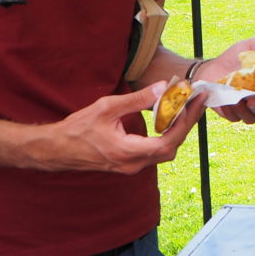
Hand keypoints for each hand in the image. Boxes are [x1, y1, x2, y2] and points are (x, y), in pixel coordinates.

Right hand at [45, 84, 200, 173]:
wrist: (58, 149)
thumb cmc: (78, 128)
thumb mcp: (107, 108)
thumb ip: (136, 100)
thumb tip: (162, 89)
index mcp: (128, 151)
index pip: (169, 140)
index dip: (186, 121)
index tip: (196, 102)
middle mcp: (133, 164)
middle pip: (171, 147)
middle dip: (187, 124)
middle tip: (196, 102)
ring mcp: (131, 167)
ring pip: (164, 152)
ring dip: (177, 131)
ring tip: (185, 108)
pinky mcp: (128, 164)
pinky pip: (154, 152)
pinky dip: (165, 136)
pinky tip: (167, 120)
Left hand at [194, 37, 254, 122]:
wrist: (212, 67)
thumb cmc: (235, 58)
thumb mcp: (249, 45)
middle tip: (253, 99)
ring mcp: (246, 108)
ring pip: (251, 118)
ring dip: (244, 110)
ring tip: (235, 99)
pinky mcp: (232, 113)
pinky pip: (234, 117)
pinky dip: (230, 110)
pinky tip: (225, 102)